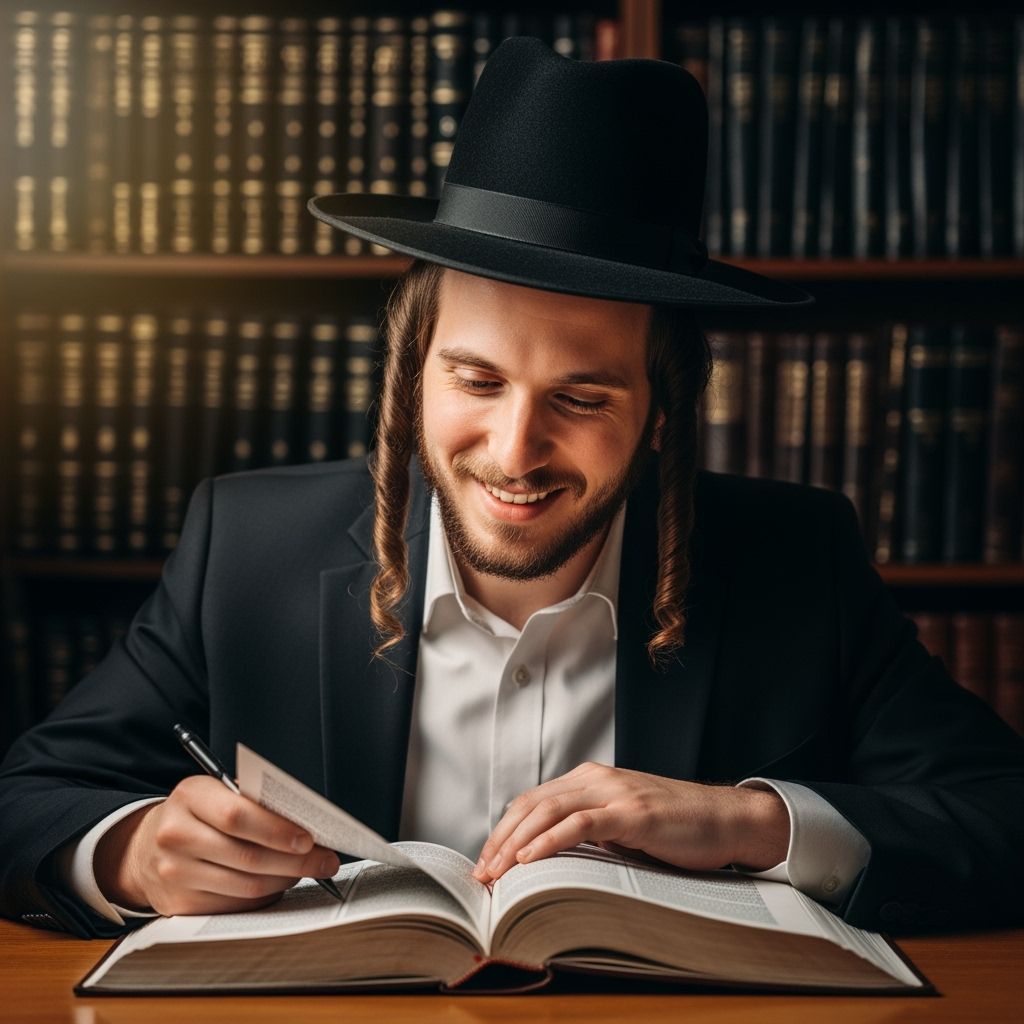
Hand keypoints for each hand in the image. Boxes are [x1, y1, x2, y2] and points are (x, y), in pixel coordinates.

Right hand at [94, 776, 340, 916]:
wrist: (146, 845)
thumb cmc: (198, 813)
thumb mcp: (219, 791)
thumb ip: (256, 802)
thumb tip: (307, 822)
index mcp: (190, 796)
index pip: (238, 815)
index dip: (278, 830)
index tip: (310, 838)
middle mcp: (176, 834)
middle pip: (247, 856)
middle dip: (296, 861)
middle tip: (326, 860)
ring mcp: (174, 873)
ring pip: (246, 885)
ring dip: (285, 879)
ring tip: (307, 869)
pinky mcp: (179, 904)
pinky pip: (235, 905)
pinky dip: (265, 895)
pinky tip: (279, 883)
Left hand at [471, 762, 788, 881]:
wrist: (726, 819)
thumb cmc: (676, 828)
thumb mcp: (622, 823)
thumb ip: (589, 829)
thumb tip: (547, 857)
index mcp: (590, 779)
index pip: (532, 802)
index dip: (503, 831)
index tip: (485, 863)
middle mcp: (596, 779)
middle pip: (531, 805)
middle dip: (500, 840)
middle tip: (480, 874)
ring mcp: (614, 793)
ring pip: (549, 811)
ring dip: (515, 844)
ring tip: (496, 872)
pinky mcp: (632, 812)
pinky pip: (580, 824)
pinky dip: (549, 841)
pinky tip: (530, 859)